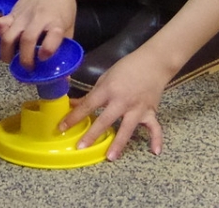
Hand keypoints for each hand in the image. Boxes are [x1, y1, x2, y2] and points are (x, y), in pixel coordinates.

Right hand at [0, 0, 76, 69]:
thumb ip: (65, 46)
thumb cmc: (62, 7)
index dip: (48, 48)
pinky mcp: (12, 13)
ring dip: (7, 51)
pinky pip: (1, 24)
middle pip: (27, 39)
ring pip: (10, 35)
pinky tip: (4, 42)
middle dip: (25, 58)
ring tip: (10, 61)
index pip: (53, 35)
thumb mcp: (70, 25)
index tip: (44, 57)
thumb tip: (64, 74)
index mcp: (56, 22)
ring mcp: (23, 16)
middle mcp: (39, 19)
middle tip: (28, 68)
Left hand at [59, 49, 173, 159]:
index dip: (74, 117)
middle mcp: (122, 101)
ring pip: (127, 128)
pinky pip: (155, 128)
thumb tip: (74, 104)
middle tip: (81, 147)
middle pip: (105, 120)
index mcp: (108, 90)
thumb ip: (92, 94)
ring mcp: (138, 108)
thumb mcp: (106, 77)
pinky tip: (155, 152)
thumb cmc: (127, 67)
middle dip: (92, 134)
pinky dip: (156, 139)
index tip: (62, 127)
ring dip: (119, 143)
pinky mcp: (150, 112)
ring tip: (110, 157)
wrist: (154, 62)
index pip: (88, 105)